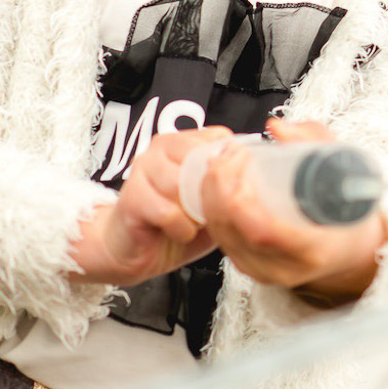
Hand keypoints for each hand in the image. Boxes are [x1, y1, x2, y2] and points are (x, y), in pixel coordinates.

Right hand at [68, 126, 226, 285]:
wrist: (134, 250)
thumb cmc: (176, 223)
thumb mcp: (212, 201)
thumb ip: (230, 183)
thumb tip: (256, 172)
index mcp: (182, 142)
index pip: (218, 138)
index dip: (230, 167)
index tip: (231, 189)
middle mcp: (160, 148)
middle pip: (202, 160)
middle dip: (212, 192)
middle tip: (212, 211)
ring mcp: (142, 170)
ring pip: (185, 185)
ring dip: (197, 213)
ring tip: (195, 222)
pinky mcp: (131, 198)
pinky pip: (169, 212)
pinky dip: (182, 229)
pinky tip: (180, 232)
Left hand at [201, 118, 387, 305]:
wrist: (351, 248)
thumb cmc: (351, 210)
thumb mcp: (345, 169)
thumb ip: (314, 142)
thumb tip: (276, 128)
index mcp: (314, 248)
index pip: (264, 230)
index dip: (242, 195)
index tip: (244, 159)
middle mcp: (285, 267)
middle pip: (235, 229)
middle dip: (220, 185)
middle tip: (228, 153)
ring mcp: (265, 271)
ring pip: (222, 234)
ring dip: (211, 193)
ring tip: (220, 161)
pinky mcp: (250, 268)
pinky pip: (221, 238)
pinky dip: (212, 207)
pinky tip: (216, 185)